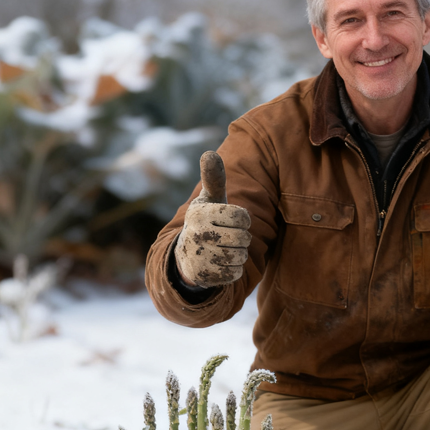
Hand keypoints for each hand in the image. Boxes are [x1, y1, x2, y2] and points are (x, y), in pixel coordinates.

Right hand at [174, 151, 250, 287]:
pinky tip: (221, 264)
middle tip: (228, 237)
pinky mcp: (204, 277)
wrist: (185, 256)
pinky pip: (235, 274)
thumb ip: (213, 179)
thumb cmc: (206, 222)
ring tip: (225, 249)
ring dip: (239, 254)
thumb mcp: (209, 200)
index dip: (244, 220)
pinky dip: (233, 270)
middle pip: (244, 238)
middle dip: (242, 238)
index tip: (233, 220)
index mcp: (200, 212)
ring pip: (241, 256)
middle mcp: (196, 234)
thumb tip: (209, 153)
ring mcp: (199, 257)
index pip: (242, 217)